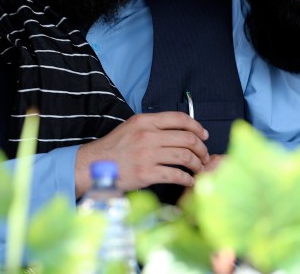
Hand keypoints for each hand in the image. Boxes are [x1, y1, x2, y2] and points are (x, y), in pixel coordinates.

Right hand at [74, 112, 209, 196]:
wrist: (94, 166)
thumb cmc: (114, 149)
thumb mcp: (131, 128)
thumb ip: (152, 126)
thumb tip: (178, 131)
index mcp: (144, 121)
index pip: (179, 118)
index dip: (196, 126)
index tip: (203, 135)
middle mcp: (147, 135)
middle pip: (187, 138)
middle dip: (201, 149)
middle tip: (204, 156)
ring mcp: (147, 154)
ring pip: (184, 157)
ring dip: (197, 164)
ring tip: (198, 169)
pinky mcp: (146, 173)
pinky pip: (176, 175)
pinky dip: (187, 179)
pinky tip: (189, 181)